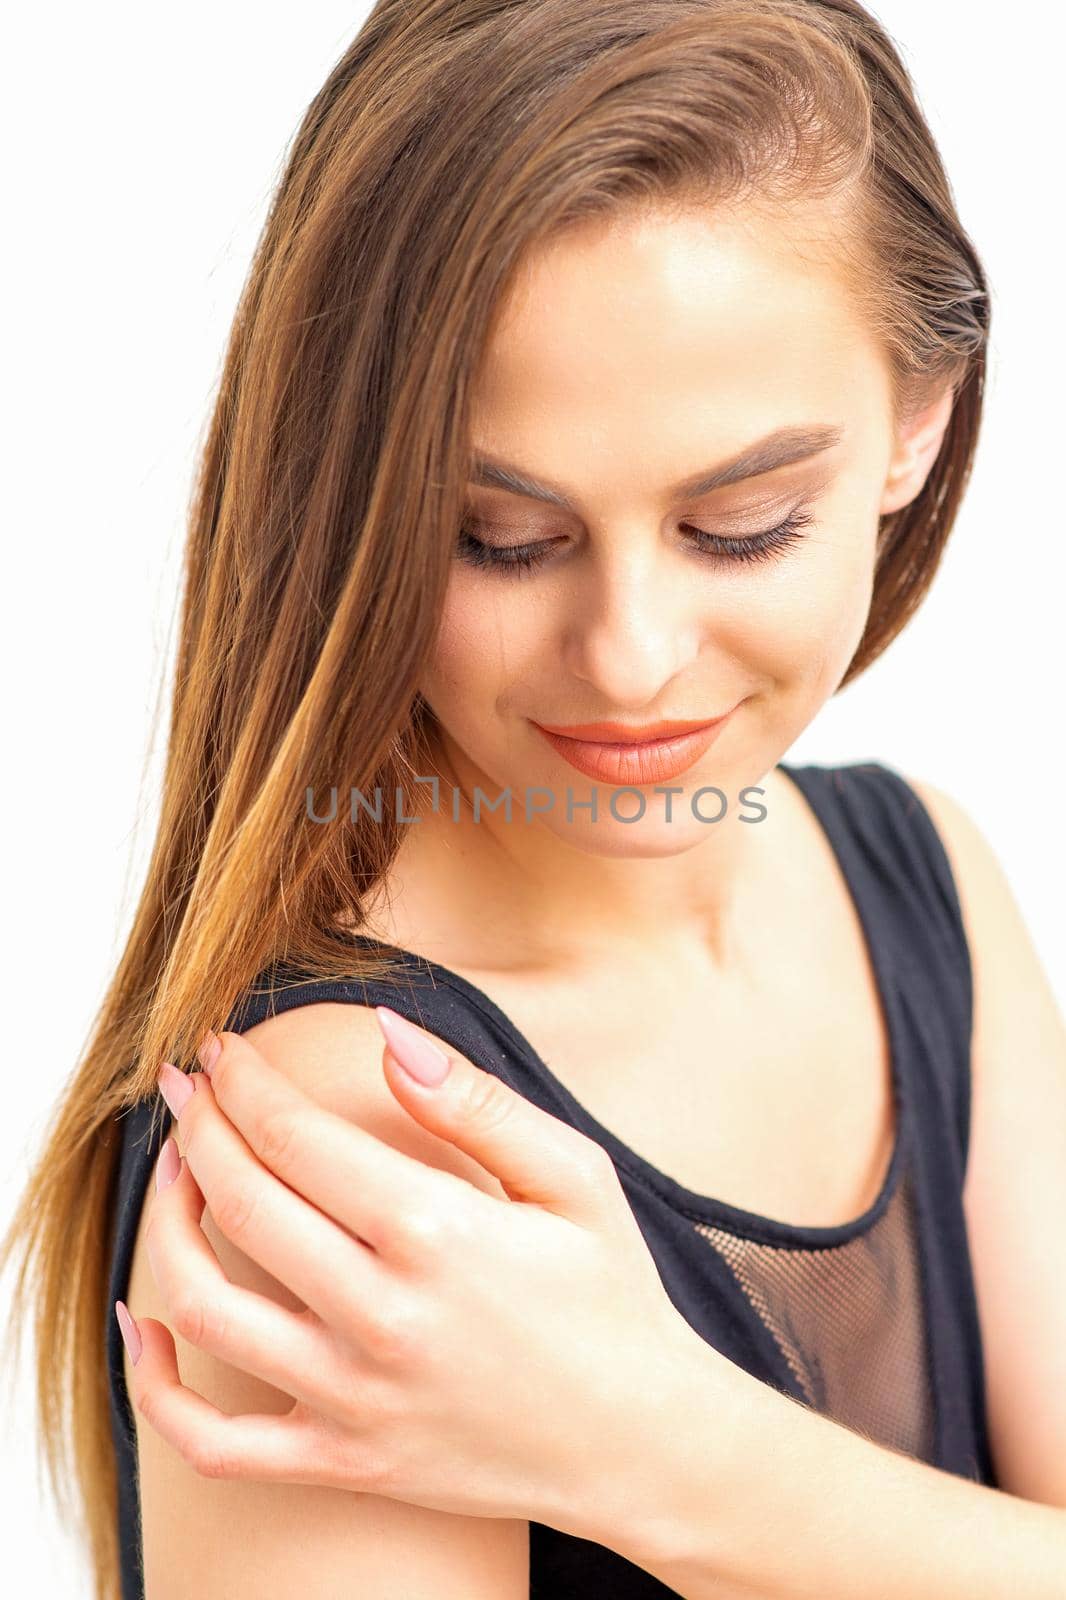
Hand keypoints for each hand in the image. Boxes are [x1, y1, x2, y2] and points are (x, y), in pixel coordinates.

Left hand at [118, 1012, 717, 1546]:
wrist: (639, 1440)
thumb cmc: (611, 1296)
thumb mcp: (573, 1176)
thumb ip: (474, 1101)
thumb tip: (386, 1032)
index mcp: (437, 1232)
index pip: (294, 1137)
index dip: (242, 1082)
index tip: (221, 1047)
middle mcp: (383, 1315)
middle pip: (240, 1203)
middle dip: (197, 1127)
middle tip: (185, 1086)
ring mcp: (355, 1398)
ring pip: (205, 1308)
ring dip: (165, 1227)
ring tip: (176, 1175)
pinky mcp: (344, 1461)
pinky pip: (214, 1442)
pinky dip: (155, 1386)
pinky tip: (144, 1324)